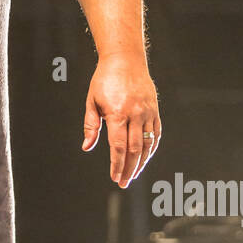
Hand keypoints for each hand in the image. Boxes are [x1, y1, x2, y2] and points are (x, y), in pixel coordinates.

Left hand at [81, 52, 160, 186]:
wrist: (125, 59)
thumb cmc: (104, 80)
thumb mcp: (92, 101)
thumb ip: (90, 125)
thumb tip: (87, 147)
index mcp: (117, 113)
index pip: (118, 147)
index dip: (117, 165)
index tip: (115, 177)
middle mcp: (135, 114)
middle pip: (134, 149)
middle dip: (129, 169)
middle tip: (124, 183)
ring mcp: (148, 113)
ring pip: (148, 145)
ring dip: (141, 163)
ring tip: (134, 175)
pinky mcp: (155, 110)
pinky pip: (156, 135)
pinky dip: (152, 149)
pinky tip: (145, 159)